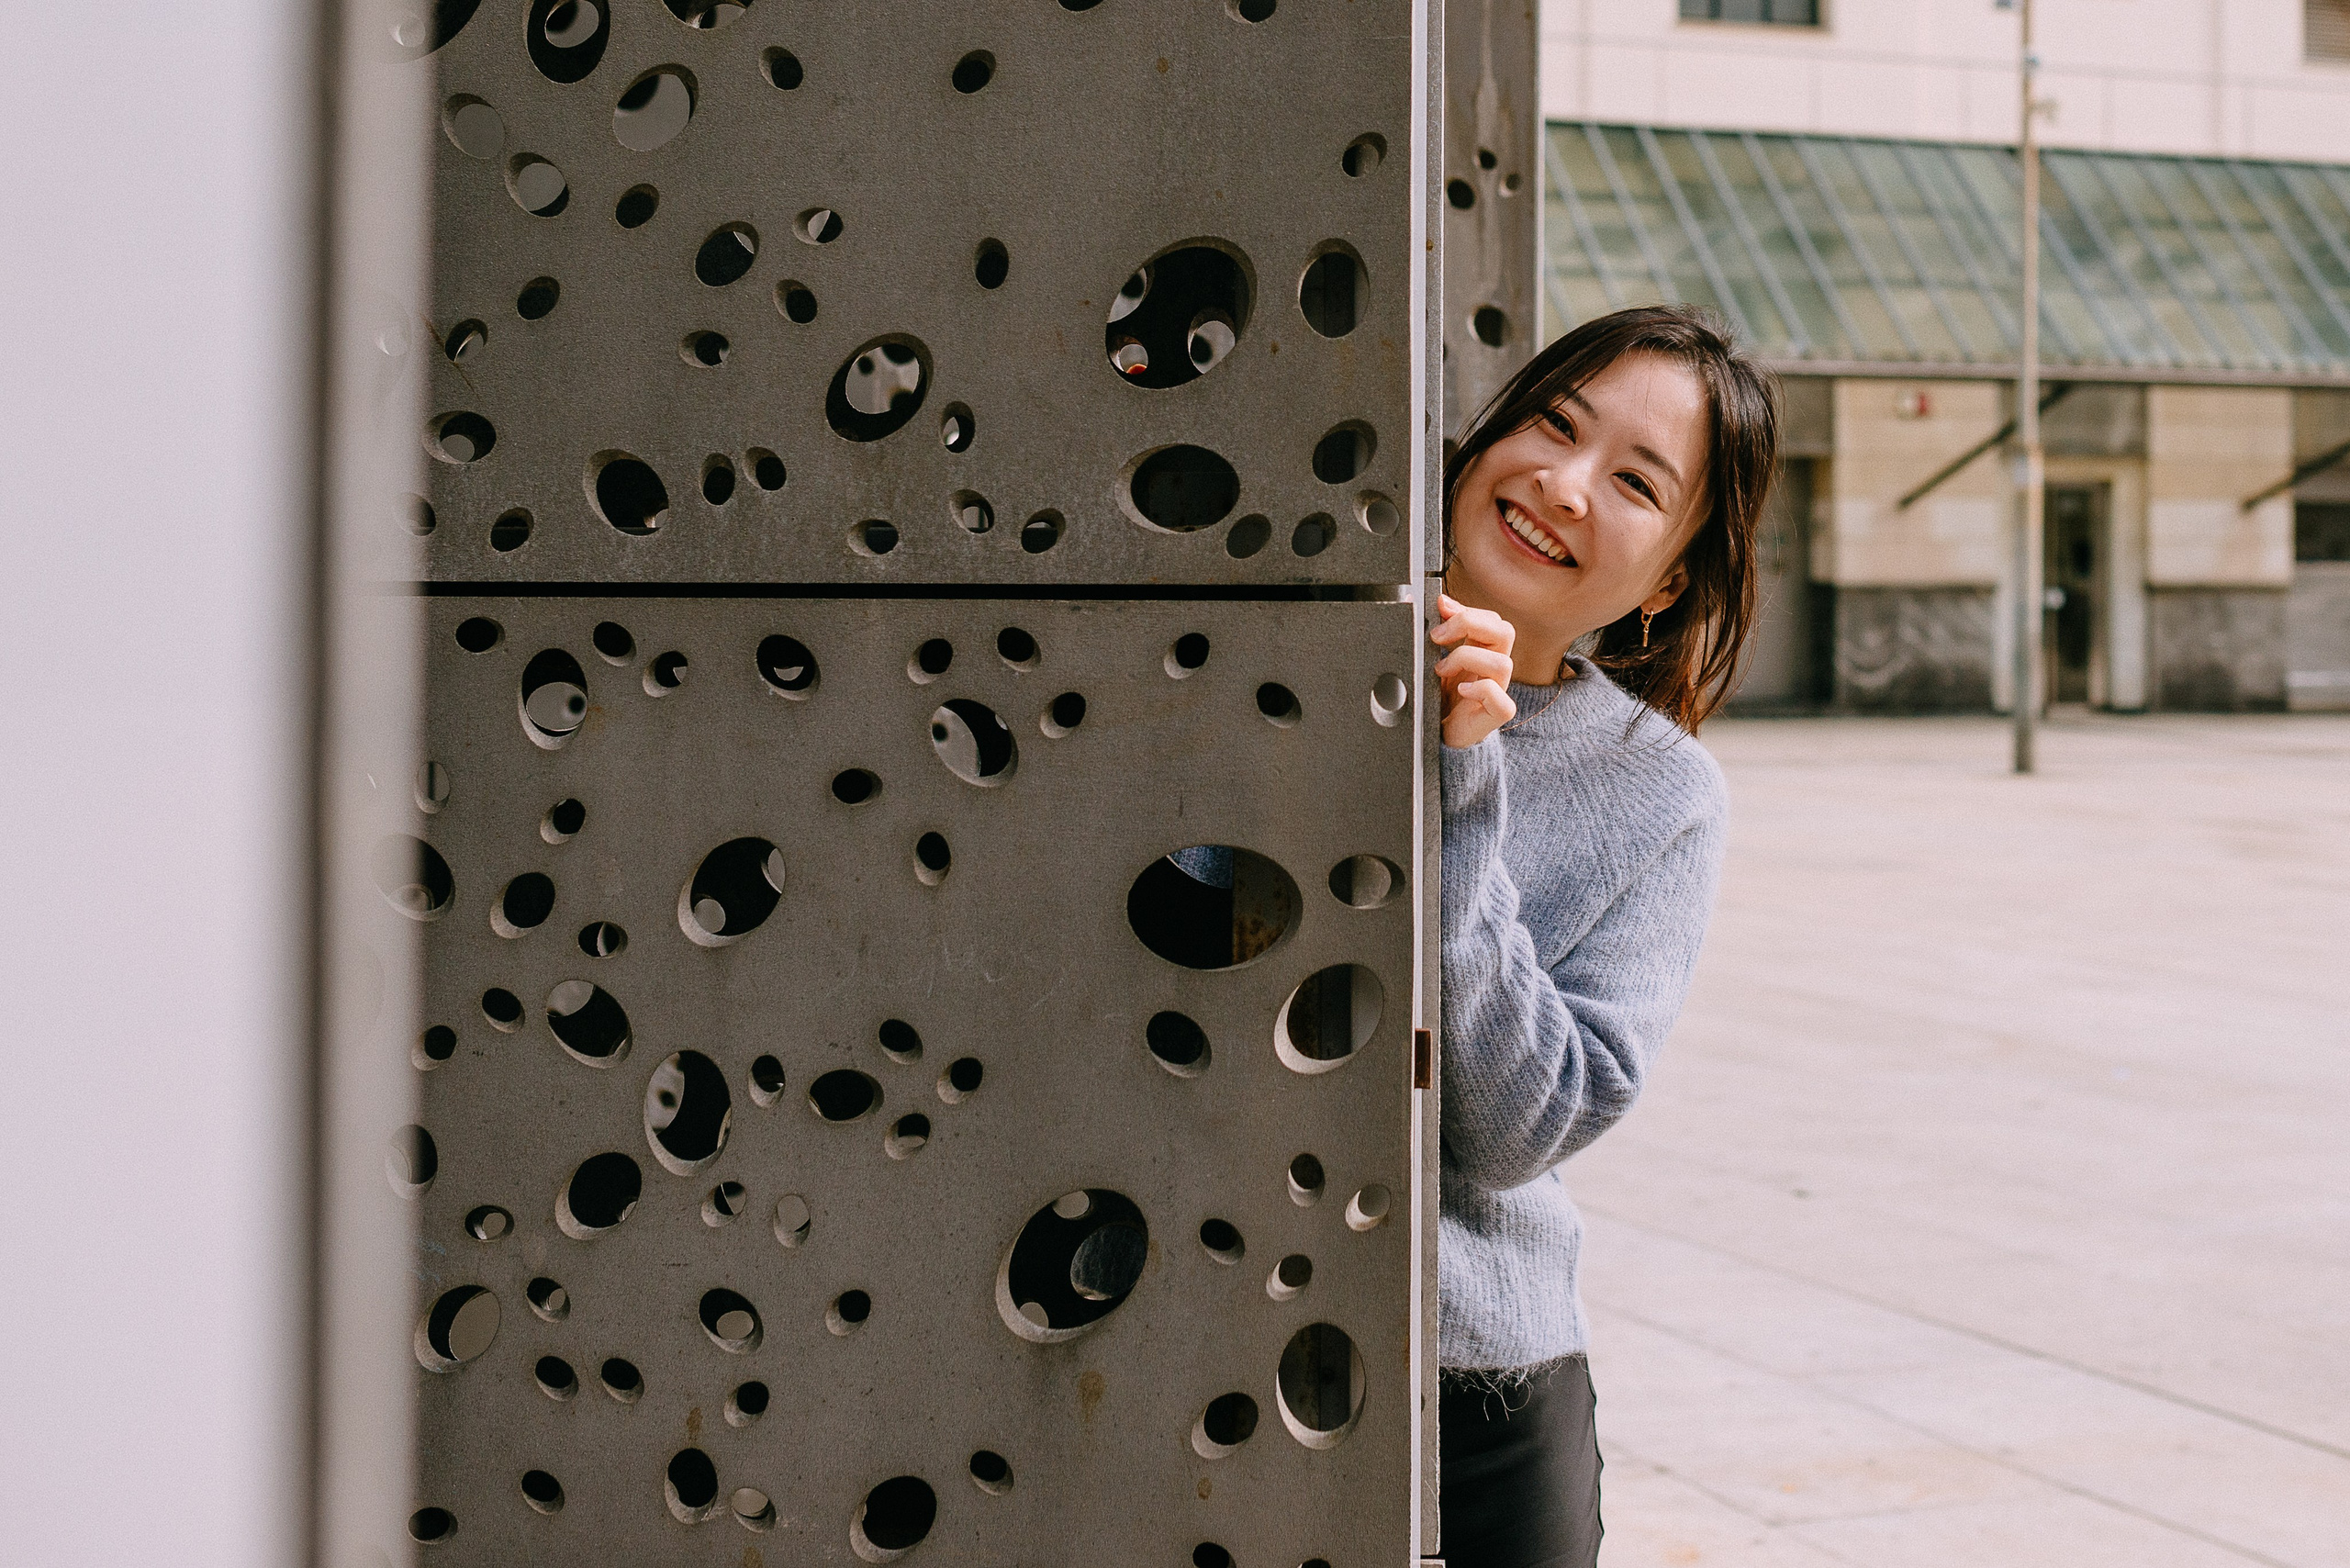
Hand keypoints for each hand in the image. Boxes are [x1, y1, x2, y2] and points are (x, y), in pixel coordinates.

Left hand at [1431, 593, 1516, 746]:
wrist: (1440, 734)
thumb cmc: (1441, 696)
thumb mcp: (1436, 659)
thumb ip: (1442, 633)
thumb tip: (1441, 601)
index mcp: (1484, 652)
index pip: (1492, 620)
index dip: (1468, 611)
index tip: (1440, 609)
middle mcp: (1494, 668)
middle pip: (1505, 632)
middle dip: (1469, 625)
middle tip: (1437, 637)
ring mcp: (1497, 691)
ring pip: (1503, 663)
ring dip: (1466, 659)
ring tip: (1440, 670)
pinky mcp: (1494, 715)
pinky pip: (1501, 701)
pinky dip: (1480, 691)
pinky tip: (1460, 690)